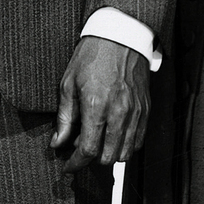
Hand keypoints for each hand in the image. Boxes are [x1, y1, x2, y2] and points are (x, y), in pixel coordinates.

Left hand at [50, 36, 150, 171]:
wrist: (120, 36)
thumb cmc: (93, 56)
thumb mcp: (69, 84)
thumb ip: (64, 118)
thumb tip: (58, 142)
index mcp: (96, 106)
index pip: (88, 150)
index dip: (76, 164)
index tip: (69, 166)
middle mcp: (119, 113)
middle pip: (108, 157)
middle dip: (92, 160)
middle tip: (81, 148)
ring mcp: (135, 112)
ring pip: (125, 152)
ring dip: (109, 154)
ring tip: (98, 140)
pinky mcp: (146, 109)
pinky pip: (138, 140)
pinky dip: (126, 145)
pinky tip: (114, 135)